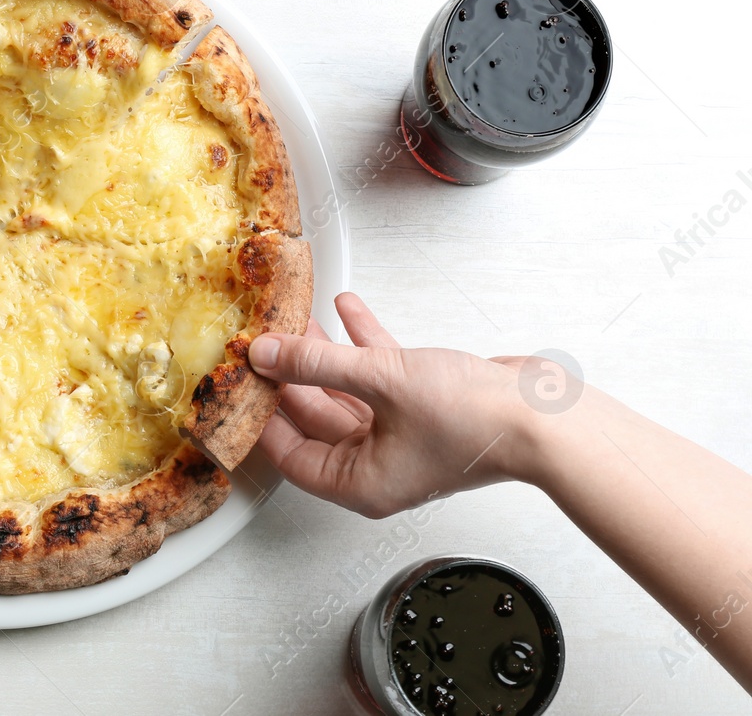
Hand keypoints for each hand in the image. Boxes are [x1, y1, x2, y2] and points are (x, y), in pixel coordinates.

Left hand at [250, 292, 545, 517]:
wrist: (547, 418)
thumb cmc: (476, 421)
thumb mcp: (380, 381)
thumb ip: (316, 364)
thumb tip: (266, 354)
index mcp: (361, 482)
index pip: (291, 456)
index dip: (263, 417)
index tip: (243, 381)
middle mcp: (379, 466)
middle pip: (315, 418)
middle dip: (291, 375)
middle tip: (265, 341)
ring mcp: (402, 436)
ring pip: (347, 391)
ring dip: (324, 353)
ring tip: (297, 317)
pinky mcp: (424, 407)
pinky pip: (380, 374)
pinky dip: (362, 342)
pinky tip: (347, 308)